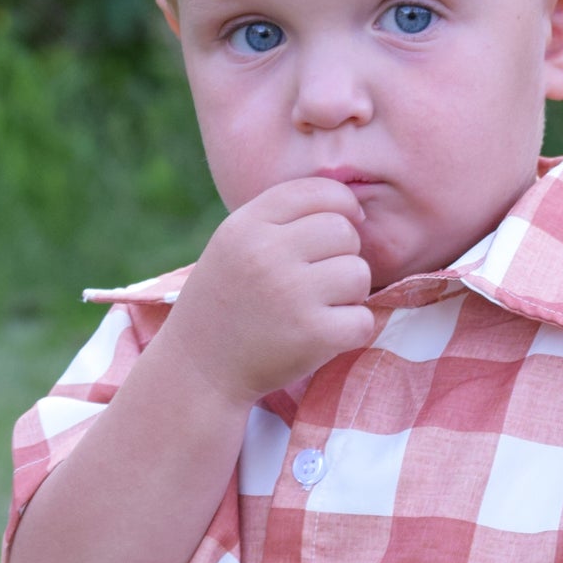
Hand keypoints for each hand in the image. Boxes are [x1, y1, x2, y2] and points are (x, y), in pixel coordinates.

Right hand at [163, 177, 374, 407]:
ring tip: (318, 308)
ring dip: (349, 295)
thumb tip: (351, 206)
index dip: (343, 207)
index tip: (344, 227)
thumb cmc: (225, 304)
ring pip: (359, 274)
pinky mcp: (313, 334)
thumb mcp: (234, 246)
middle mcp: (267, 253)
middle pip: (345, 232)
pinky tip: (322, 336)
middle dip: (343, 256)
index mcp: (247, 225)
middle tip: (320, 281)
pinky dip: (351, 330)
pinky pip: (363, 319)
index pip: (319, 192)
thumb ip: (279, 220)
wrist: (198, 370)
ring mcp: (291, 294)